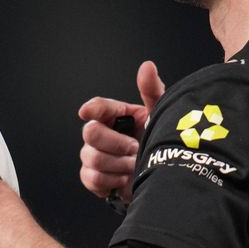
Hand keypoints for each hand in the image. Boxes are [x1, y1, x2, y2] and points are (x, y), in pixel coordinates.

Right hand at [77, 61, 165, 202]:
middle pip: (90, 133)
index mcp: (115, 116)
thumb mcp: (161, 116)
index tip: (87, 111)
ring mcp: (93, 155)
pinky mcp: (92, 177)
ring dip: (119, 165)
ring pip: (93, 158)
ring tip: (135, 166)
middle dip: (116, 143)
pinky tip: (124, 178)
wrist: (160, 178)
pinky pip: (93, 178)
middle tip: (135, 148)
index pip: (97, 107)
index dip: (92, 108)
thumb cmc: (158, 144)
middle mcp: (101, 133)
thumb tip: (147, 66)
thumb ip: (153, 91)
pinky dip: (112, 180)